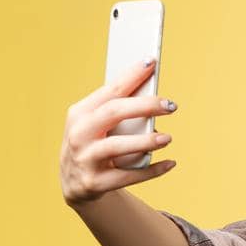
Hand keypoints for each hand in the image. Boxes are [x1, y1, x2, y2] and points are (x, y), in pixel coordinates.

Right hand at [59, 56, 179, 207]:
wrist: (74, 183)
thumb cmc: (93, 144)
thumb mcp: (95, 124)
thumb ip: (118, 109)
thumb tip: (153, 95)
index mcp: (79, 114)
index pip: (110, 90)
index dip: (131, 75)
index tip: (151, 62)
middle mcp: (78, 134)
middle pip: (113, 113)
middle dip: (144, 106)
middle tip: (171, 105)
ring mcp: (84, 159)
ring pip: (118, 147)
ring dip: (146, 141)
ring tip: (168, 138)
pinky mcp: (94, 183)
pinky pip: (128, 176)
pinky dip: (151, 170)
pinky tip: (170, 163)